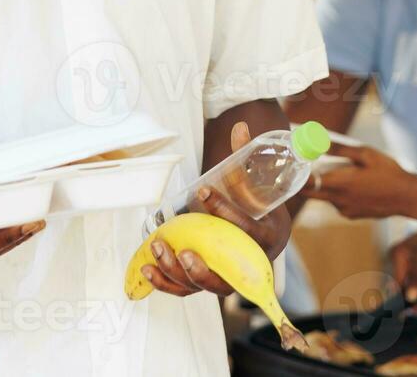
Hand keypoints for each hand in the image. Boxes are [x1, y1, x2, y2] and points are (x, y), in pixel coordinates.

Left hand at [140, 121, 291, 298]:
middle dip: (201, 266)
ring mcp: (230, 277)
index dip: (226, 212)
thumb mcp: (258, 180)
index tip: (202, 190)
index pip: (249, 230)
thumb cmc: (259, 202)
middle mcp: (251, 264)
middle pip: (227, 277)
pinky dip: (166, 283)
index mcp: (270, 236)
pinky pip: (187, 290)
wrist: (265, 228)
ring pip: (202, 286)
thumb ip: (245, 158)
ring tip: (157, 248)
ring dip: (176, 272)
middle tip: (180, 248)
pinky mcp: (210, 282)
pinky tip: (147, 268)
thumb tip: (239, 125)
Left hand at [299, 143, 415, 219]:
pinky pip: (337, 203)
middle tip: (308, 167)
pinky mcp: (352, 215)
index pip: (307, 185)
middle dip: (306, 181)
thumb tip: (319, 142)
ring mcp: (345, 210)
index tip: (294, 167)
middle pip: (311, 193)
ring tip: (340, 172)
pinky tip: (353, 185)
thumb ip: (340, 149)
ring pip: (325, 197)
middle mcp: (339, 200)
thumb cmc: (388, 173)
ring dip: (326, 186)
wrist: (408, 197)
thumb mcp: (366, 154)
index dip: (296, 177)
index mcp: (340, 184)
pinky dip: (338, 194)